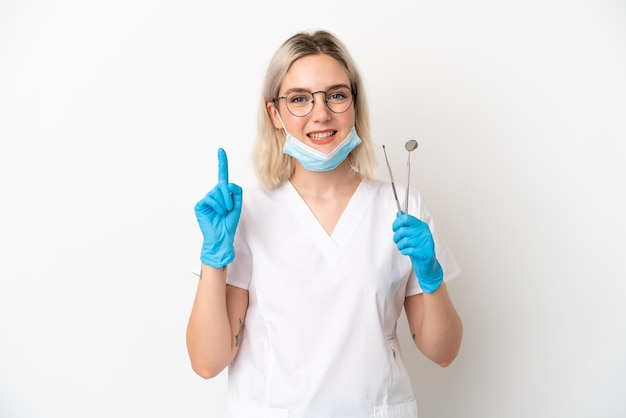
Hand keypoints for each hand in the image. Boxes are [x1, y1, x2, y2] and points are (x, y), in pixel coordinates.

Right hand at [194, 148, 241, 267]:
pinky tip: (218, 213)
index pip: (222, 175)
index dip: (222, 162)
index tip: (221, 150)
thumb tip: (227, 184)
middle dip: (229, 196)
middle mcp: (214, 194)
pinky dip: (217, 206)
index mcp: (223, 193)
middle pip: (223, 185)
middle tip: (229, 208)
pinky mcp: (200, 205)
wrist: (221, 237)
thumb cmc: (229, 223)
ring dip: (225, 203)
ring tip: (223, 213)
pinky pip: (211, 199)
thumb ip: (236, 192)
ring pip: (218, 191)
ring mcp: (206, 199)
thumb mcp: (237, 206)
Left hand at [392, 213, 442, 292]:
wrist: (427, 264)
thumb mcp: (412, 234)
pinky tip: (407, 252)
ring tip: (403, 247)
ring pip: (404, 241)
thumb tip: (399, 213)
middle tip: (397, 240)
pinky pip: (408, 250)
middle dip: (396, 237)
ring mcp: (425, 242)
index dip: (397, 223)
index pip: (406, 218)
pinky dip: (404, 252)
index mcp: (421, 225)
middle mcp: (424, 232)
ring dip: (400, 246)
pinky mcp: (425, 252)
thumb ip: (406, 224)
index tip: (394, 228)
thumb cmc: (418, 247)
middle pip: (402, 230)